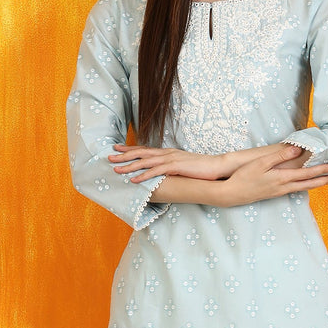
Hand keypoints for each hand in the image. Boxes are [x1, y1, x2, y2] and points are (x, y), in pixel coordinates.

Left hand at [109, 145, 226, 181]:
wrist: (218, 167)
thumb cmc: (202, 169)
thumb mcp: (184, 166)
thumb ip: (172, 167)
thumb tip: (164, 172)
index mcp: (168, 153)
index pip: (145, 149)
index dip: (130, 148)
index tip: (117, 147)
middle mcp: (167, 153)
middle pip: (141, 153)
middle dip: (124, 155)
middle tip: (109, 156)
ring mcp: (171, 159)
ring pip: (145, 161)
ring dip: (130, 165)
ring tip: (117, 168)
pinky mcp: (176, 166)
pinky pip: (157, 171)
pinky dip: (144, 175)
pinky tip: (135, 180)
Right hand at [222, 146, 327, 206]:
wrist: (232, 194)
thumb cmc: (244, 177)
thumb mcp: (260, 163)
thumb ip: (279, 156)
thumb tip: (297, 149)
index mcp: (282, 179)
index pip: (307, 174)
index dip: (322, 170)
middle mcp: (284, 187)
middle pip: (310, 184)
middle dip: (325, 181)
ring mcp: (280, 192)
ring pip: (304, 188)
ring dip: (317, 184)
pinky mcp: (275, 193)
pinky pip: (296, 189)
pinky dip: (306, 185)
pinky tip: (307, 184)